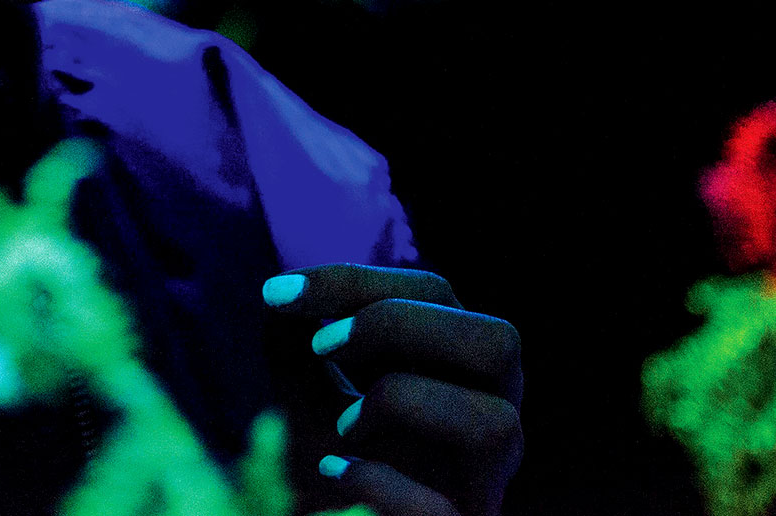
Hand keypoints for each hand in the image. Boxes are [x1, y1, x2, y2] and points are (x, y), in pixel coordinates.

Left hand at [262, 264, 522, 515]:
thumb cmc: (325, 462)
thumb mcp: (305, 392)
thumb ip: (295, 343)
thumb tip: (282, 294)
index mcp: (459, 372)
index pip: (437, 295)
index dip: (355, 282)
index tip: (278, 292)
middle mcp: (488, 421)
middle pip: (498, 342)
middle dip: (398, 325)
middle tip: (321, 344)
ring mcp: (483, 485)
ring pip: (497, 424)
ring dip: (404, 402)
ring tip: (343, 424)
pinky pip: (442, 508)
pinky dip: (379, 481)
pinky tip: (334, 469)